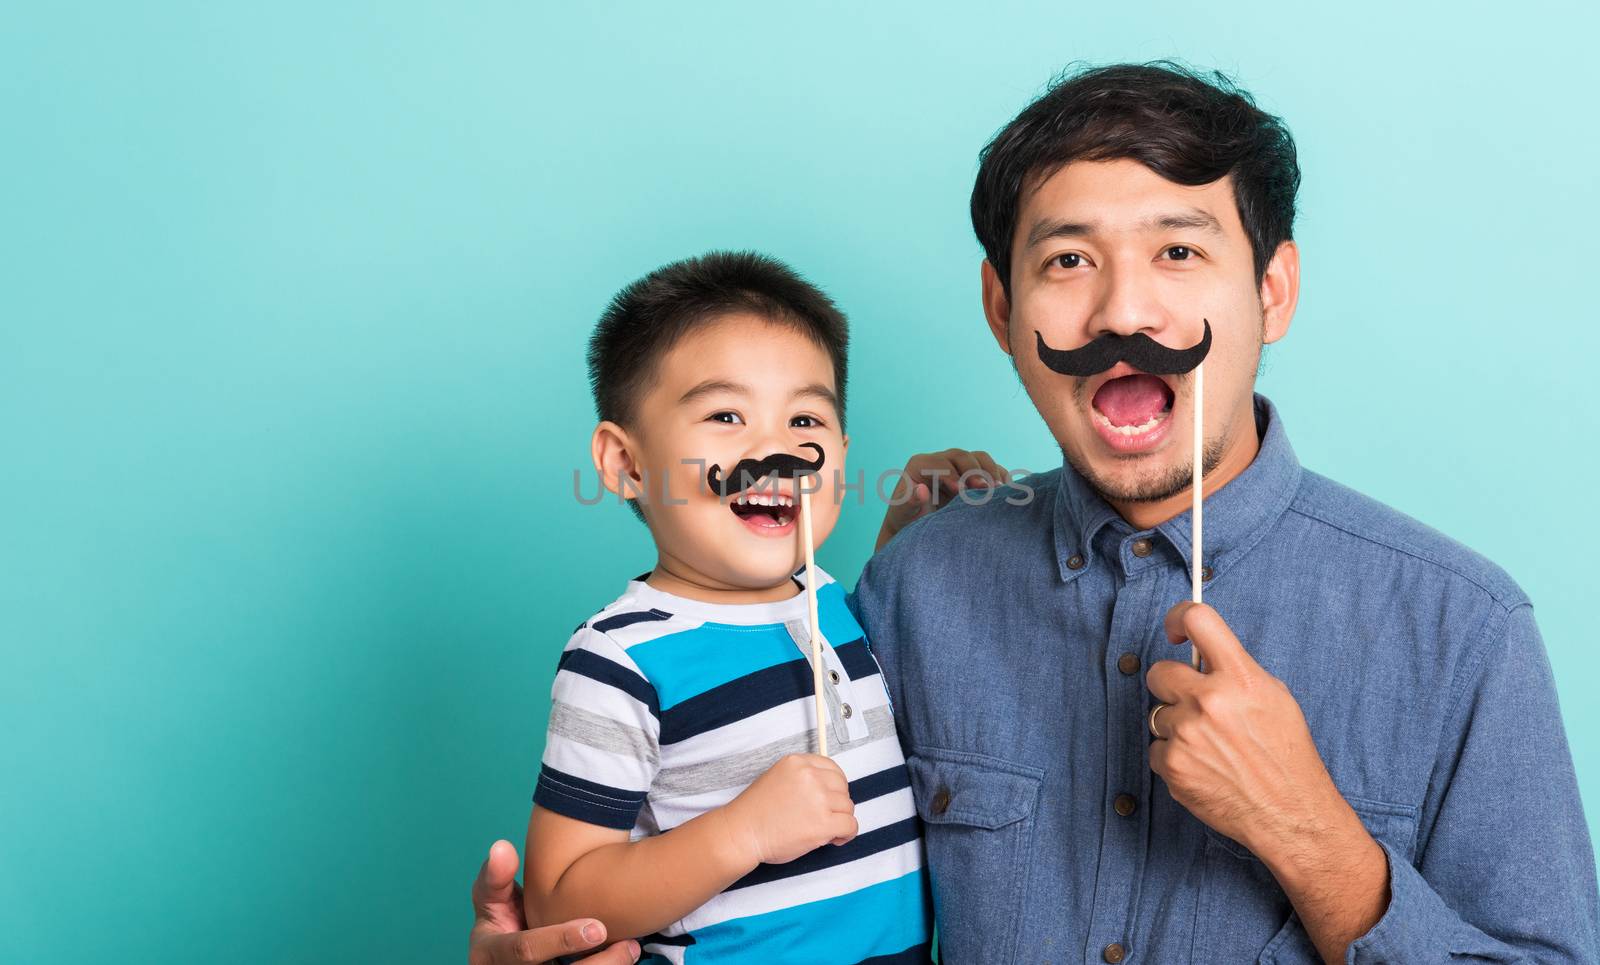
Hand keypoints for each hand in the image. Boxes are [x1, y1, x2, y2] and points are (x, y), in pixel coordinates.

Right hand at [469, 839, 640, 964]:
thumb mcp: (489, 898)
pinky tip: (627, 954)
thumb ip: (496, 876)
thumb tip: (502, 846)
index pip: (526, 950)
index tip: (597, 928)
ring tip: (633, 949)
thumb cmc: (499, 918)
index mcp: (492, 954)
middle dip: (596, 963)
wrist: (502, 952)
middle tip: (628, 945)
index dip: (560, 940)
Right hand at [721, 754, 857, 864]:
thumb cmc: (756, 812)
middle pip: (842, 787)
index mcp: (797, 762)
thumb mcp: (777, 778)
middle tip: (825, 817)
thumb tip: (828, 790)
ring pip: (848, 807)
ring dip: (840, 820)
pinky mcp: (823, 823)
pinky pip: (850, 826)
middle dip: (837, 804)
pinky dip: (846, 834)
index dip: (834, 786)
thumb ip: (802, 778)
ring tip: (825, 830)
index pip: (832, 768)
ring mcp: (818, 799)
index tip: (830, 798)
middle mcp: (810, 776)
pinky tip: (834, 839)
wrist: (742, 833)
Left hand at [876, 449, 1009, 549]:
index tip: (959, 491)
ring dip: (991, 473)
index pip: (939, 462)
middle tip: (984, 490)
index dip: (951, 474)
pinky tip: (1006, 493)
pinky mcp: (976, 477)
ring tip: (998, 491)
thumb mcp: (903, 513)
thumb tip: (921, 491)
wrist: (918, 530)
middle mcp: (942, 461)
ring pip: (980, 459)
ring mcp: (961, 467)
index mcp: (921, 465)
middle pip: (962, 457)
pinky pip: (993, 470)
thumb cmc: (908, 521)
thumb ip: (908, 502)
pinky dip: (1002, 478)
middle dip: (974, 472)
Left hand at [1145, 603, 1362, 857]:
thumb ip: (1235, 671)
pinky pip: (1156, 748)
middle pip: (1159, 672)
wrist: (1290, 813)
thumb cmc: (1286, 754)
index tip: (1177, 632)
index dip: (1179, 617)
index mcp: (1240, 677)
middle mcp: (1209, 701)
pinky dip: (1174, 758)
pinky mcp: (1172, 765)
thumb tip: (1199, 656)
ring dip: (1176, 726)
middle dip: (1172, 686)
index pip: (1199, 620)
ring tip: (1210, 746)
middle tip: (1195, 705)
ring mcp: (1186, 734)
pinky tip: (1204, 767)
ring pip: (1157, 714)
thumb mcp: (1274, 697)